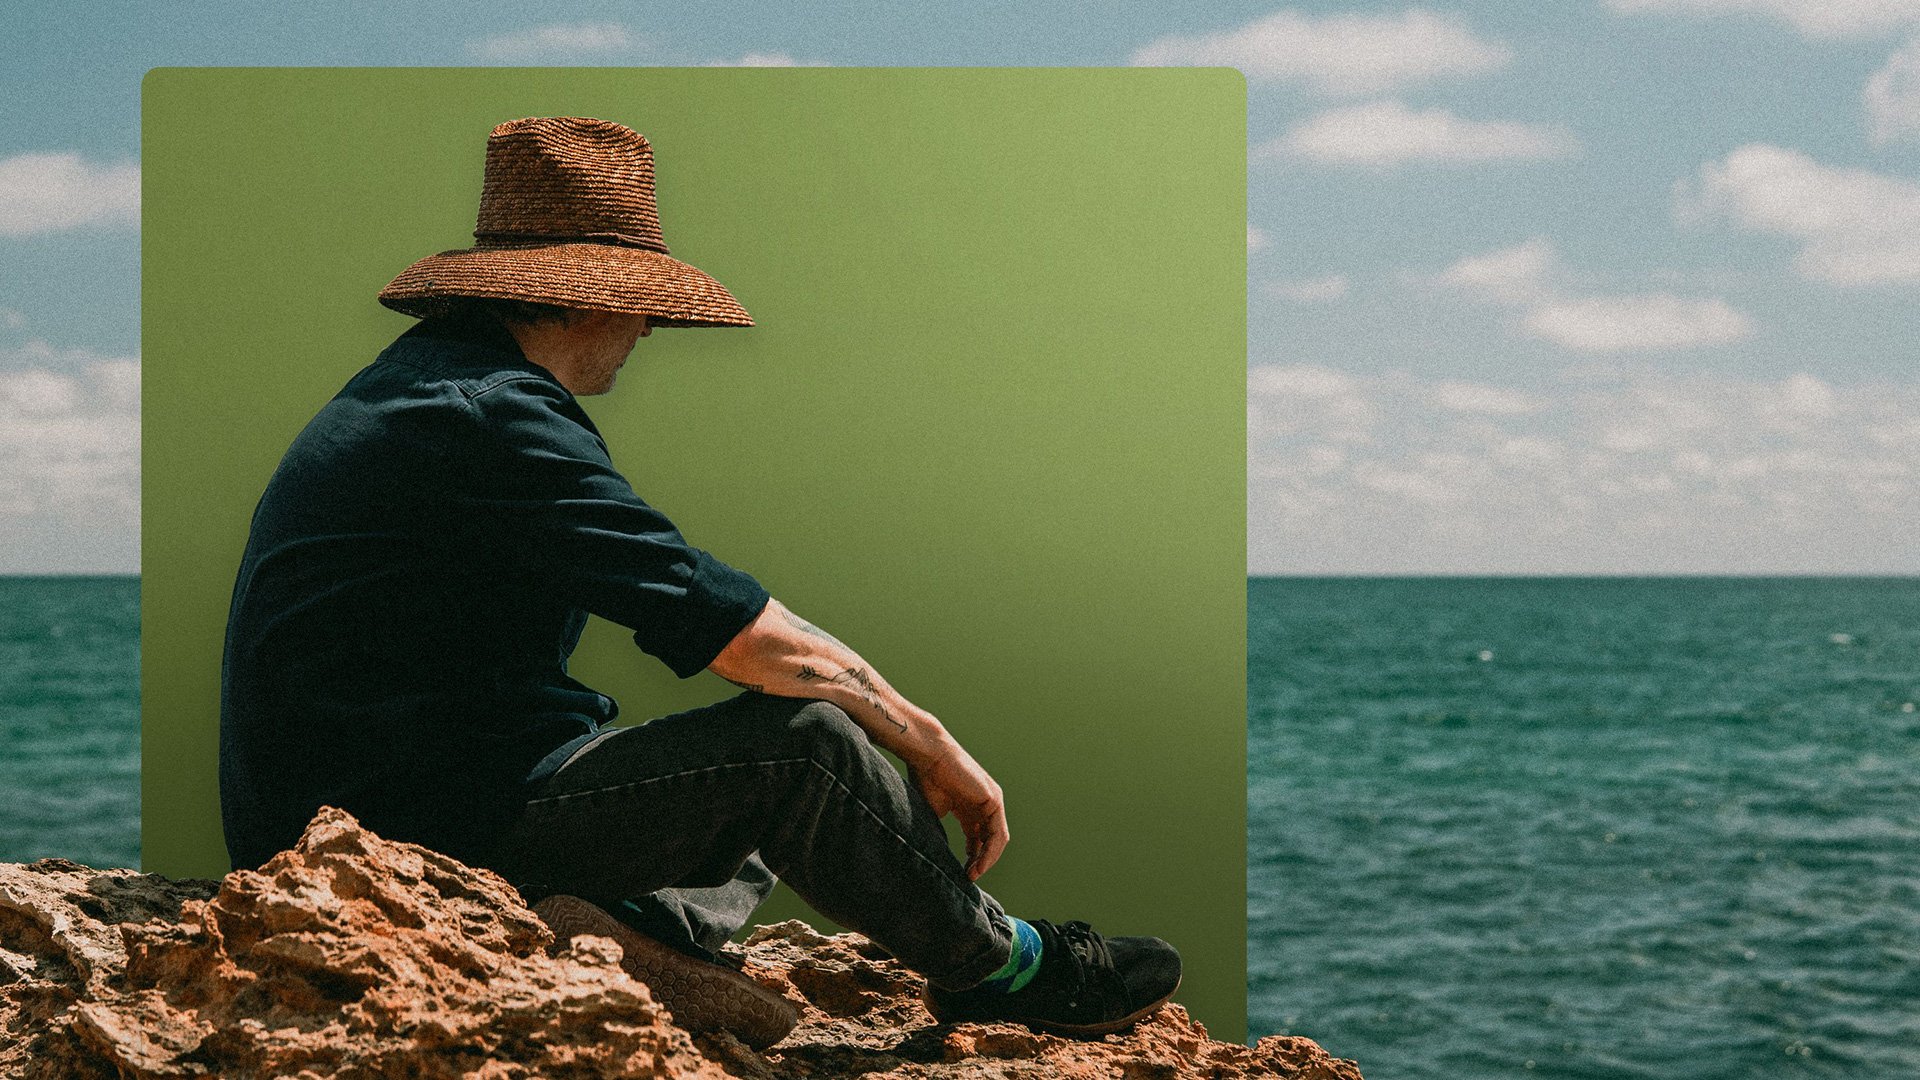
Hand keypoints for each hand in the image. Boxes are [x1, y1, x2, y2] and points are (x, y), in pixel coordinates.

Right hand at [910, 740, 1008, 880]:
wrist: (929, 756)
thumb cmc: (925, 778)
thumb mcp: (934, 812)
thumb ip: (941, 832)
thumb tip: (940, 856)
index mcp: (970, 806)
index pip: (978, 837)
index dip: (972, 856)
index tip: (963, 872)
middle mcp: (984, 804)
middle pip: (988, 839)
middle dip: (980, 861)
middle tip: (969, 877)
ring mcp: (992, 801)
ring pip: (996, 839)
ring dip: (986, 860)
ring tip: (973, 874)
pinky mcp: (994, 800)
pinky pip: (998, 833)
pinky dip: (990, 851)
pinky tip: (979, 864)